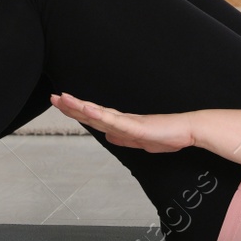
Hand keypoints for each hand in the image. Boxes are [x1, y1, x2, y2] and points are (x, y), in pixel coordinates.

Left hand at [49, 92, 195, 152]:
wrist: (187, 131)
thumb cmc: (167, 135)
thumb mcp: (140, 142)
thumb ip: (124, 139)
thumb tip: (108, 136)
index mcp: (121, 124)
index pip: (94, 116)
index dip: (77, 111)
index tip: (61, 104)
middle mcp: (121, 119)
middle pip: (91, 112)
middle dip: (71, 106)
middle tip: (54, 98)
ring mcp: (127, 121)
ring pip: (97, 113)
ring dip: (79, 106)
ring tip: (63, 99)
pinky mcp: (134, 125)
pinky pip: (113, 120)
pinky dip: (98, 114)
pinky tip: (87, 109)